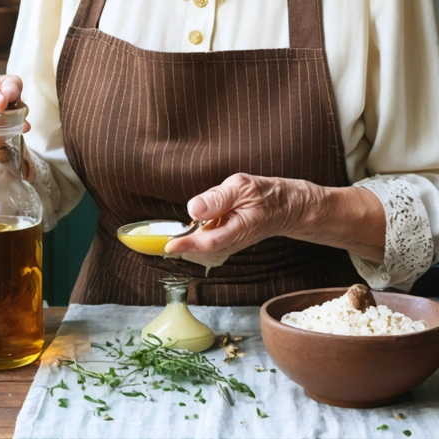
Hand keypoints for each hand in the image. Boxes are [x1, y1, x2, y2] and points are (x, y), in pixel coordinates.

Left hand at [164, 173, 316, 260]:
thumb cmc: (265, 195)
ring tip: (165, 235)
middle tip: (153, 239)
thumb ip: (218, 198)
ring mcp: (229, 245)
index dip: (187, 244)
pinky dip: (191, 242)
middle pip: (200, 251)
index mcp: (238, 229)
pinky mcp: (226, 243)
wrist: (284, 208)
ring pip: (201, 251)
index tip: (168, 245)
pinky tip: (184, 232)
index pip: (209, 242)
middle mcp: (232, 242)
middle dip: (179, 246)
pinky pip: (205, 246)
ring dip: (183, 244)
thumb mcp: (242, 187)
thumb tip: (194, 208)